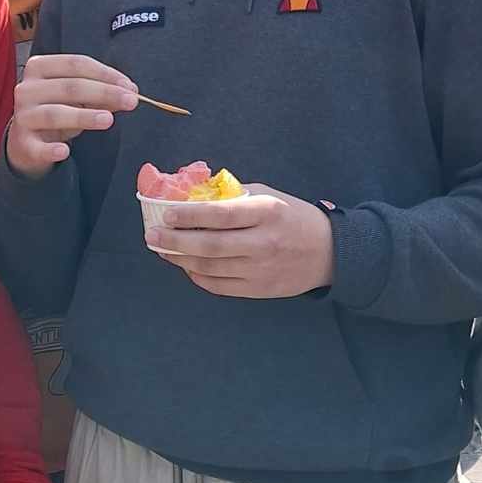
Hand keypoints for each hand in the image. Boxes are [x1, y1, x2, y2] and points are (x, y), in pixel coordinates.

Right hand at [7, 53, 137, 177]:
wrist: (28, 140)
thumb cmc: (57, 109)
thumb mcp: (78, 97)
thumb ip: (101, 92)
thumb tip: (130, 92)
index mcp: (39, 67)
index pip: (76, 64)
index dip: (106, 74)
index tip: (130, 86)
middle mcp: (27, 89)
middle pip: (69, 87)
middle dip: (104, 93)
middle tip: (131, 101)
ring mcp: (23, 116)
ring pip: (55, 114)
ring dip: (83, 116)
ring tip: (108, 120)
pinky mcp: (23, 144)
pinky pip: (37, 147)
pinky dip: (51, 150)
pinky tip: (65, 152)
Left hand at [144, 185, 334, 297]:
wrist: (329, 252)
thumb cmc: (293, 217)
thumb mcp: (269, 196)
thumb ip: (234, 196)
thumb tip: (193, 193)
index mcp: (267, 212)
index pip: (220, 214)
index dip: (189, 215)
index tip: (166, 213)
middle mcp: (263, 243)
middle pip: (210, 246)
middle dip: (175, 241)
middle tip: (152, 235)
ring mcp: (261, 269)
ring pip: (210, 268)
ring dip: (180, 259)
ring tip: (163, 249)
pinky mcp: (259, 290)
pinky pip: (219, 285)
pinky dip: (197, 276)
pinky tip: (186, 266)